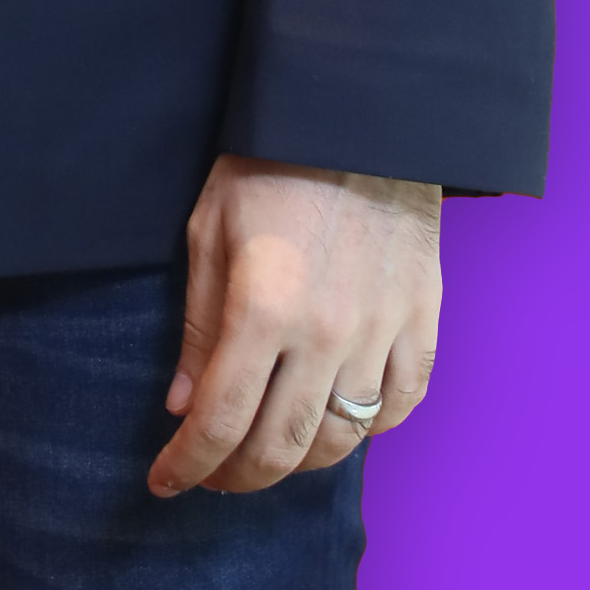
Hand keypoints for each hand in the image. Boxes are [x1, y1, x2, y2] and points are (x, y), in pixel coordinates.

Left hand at [149, 158, 440, 496]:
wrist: (360, 109)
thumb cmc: (272, 160)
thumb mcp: (211, 228)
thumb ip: (200, 325)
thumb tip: (184, 408)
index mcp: (264, 305)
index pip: (221, 421)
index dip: (188, 463)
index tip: (165, 480)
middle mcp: (327, 330)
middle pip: (282, 447)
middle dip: (237, 476)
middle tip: (212, 474)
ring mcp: (383, 328)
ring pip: (343, 439)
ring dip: (298, 461)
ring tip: (267, 451)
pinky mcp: (424, 317)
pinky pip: (402, 404)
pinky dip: (369, 426)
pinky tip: (339, 419)